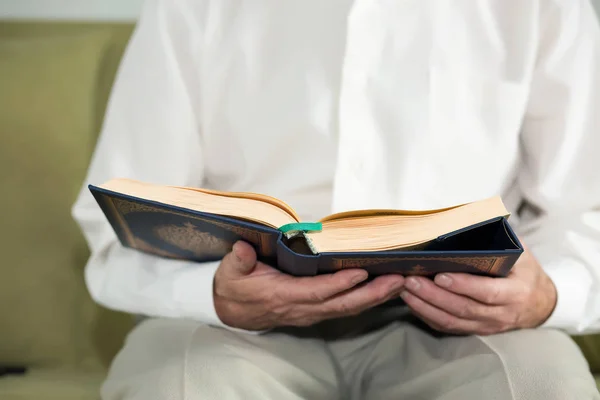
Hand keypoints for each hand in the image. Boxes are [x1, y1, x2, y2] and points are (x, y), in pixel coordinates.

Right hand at [214, 241, 404, 330]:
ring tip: (400, 283)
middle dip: (372, 293)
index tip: (360, 272)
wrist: (232, 312)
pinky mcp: (316, 311)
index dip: (339, 283)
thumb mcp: (230, 272)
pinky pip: (345, 308)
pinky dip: (367, 300)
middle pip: (342, 304)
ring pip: (348, 309)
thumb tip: (243, 248)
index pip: (316, 291)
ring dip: (375, 298)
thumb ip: (238, 260)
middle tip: (398, 279)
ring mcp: (311, 312)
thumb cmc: (235, 287)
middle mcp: (302, 308)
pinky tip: (384, 290)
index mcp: (282, 295)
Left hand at [400, 247, 556, 335]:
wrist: (540, 303)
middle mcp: (502, 313)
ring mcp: (488, 326)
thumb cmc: (524, 271)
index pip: (487, 292)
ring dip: (425, 306)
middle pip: (463, 308)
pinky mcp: (476, 330)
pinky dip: (427, 315)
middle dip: (434, 295)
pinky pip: (448, 328)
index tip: (440, 275)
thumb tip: (468, 219)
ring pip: (452, 321)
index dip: (463, 285)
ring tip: (405, 290)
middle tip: (410, 280)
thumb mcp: (520, 253)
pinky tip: (412, 302)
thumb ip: (497, 240)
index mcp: (516, 292)